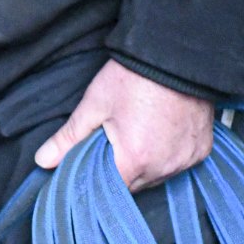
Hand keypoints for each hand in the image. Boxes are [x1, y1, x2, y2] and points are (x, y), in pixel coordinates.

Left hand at [34, 60, 213, 191]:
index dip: (96, 181)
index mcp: (134, 160)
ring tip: (137, 136)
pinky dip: (166, 156)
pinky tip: (158, 135)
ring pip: (155, 177)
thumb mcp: (94, 106)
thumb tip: (42, 161)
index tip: (90, 168)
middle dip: (119, 172)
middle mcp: (164, 167)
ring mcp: (186, 159)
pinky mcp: (201, 149)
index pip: (107, 192)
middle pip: (133, 186)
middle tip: (112, 145)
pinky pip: (177, 164)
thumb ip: (68, 138)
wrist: (178, 52)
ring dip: (143, 166)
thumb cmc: (135, 77)